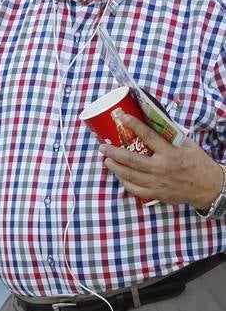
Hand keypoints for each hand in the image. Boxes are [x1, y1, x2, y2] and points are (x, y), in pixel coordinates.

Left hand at [99, 111, 223, 208]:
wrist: (209, 187)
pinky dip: (125, 182)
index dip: (134, 125)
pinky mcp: (156, 193)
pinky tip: (119, 175)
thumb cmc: (198, 164)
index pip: (149, 136)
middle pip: (131, 160)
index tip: (122, 117)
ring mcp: (158, 182)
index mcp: (171, 153)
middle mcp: (162, 168)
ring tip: (106, 160)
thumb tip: (155, 122)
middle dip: (113, 153)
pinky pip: (135, 189)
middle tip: (103, 147)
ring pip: (129, 175)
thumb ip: (171, 136)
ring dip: (115, 168)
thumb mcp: (188, 146)